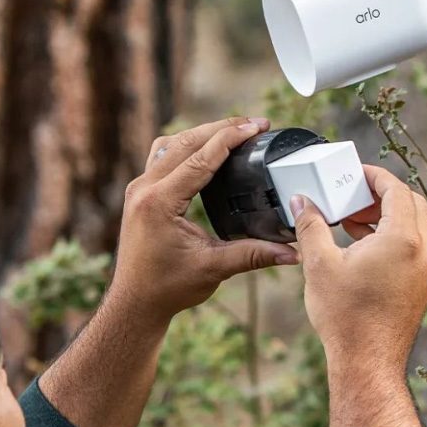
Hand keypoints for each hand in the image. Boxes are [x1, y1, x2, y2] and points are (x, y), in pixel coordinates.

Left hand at [108, 116, 300, 326]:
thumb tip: (292, 252)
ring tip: (233, 131)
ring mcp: (139, 189)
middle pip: (185, 142)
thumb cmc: (166, 288)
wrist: (135, 302)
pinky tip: (205, 150)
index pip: (200, 158)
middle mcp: (144, 189)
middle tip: (254, 124)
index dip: (231, 137)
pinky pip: (162, 157)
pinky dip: (186, 147)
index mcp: (159, 203)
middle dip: (221, 128)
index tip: (257, 126)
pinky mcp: (140, 194)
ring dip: (201, 133)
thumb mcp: (213, 269)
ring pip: (171, 145)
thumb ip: (253, 255)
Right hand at [291, 164, 426, 375]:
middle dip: (383, 195)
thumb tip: (301, 202)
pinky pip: (416, 247)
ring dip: (389, 216)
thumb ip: (311, 225)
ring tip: (354, 222)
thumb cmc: (346, 317)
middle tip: (354, 197)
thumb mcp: (320, 264)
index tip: (357, 174)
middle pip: (412, 204)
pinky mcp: (424, 285)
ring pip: (417, 226)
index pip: (397, 190)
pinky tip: (365, 248)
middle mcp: (424, 251)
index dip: (376, 177)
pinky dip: (395, 237)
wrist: (367, 361)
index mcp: (403, 239)